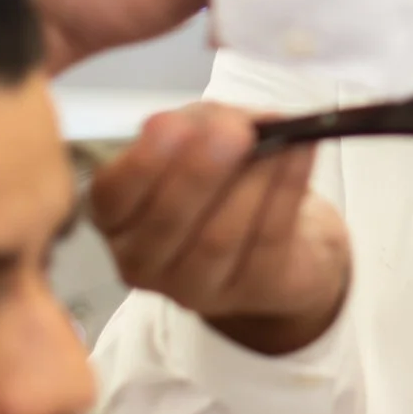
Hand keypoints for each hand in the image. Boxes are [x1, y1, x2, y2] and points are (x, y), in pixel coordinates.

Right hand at [89, 103, 351, 357]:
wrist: (281, 234)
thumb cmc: (225, 175)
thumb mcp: (203, 136)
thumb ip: (205, 123)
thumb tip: (223, 122)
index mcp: (118, 216)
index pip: (112, 196)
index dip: (143, 162)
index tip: (173, 124)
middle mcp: (144, 260)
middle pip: (166, 222)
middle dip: (201, 173)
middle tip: (234, 133)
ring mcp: (195, 287)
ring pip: (219, 238)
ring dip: (253, 182)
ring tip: (279, 142)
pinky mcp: (251, 291)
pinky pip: (268, 240)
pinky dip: (288, 190)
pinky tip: (300, 154)